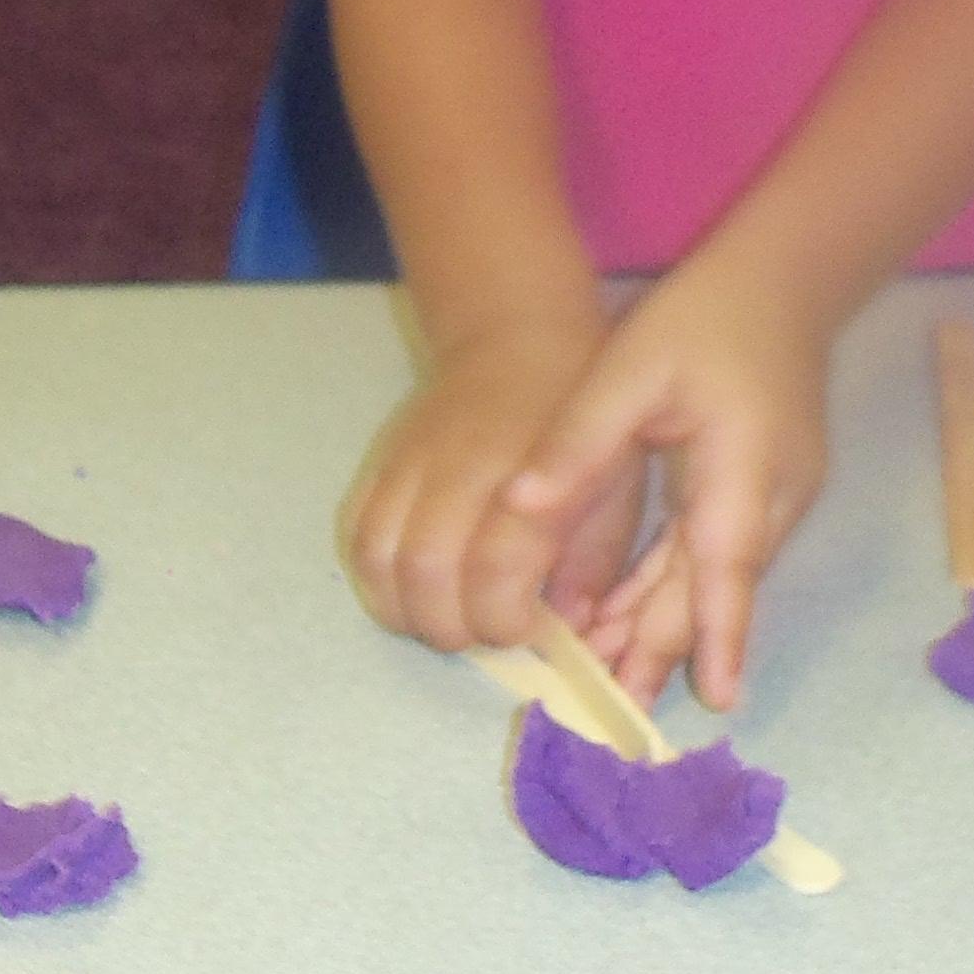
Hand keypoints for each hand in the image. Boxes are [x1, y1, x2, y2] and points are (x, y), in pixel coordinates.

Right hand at [342, 309, 642, 654]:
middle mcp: (462, 469)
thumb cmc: (579, 420)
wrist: (519, 342)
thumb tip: (569, 631)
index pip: (496, 571)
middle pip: (428, 573)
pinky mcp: (382, 464)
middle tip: (484, 629)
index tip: (527, 628)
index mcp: (531, 472)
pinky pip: (357, 533)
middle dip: (454, 627)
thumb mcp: (616, 481)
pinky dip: (375, 578)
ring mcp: (412, 465)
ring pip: (380, 559)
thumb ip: (595, 561)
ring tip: (446, 617)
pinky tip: (412, 589)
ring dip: (408, 611)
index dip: (505, 620)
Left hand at [509, 257, 830, 713]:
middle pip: (715, 593)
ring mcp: (774, 501)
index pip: (728, 567)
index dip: (720, 636)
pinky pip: (713, 557)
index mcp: (746, 469)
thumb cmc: (709, 315)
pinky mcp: (760, 493)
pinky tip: (626, 622)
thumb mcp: (634, 366)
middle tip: (607, 712)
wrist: (784, 278)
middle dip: (664, 654)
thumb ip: (581, 441)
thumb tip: (523, 506)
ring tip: (604, 684)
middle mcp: (772, 500)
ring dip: (663, 629)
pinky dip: (672, 593)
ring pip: (712, 582)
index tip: (717, 702)